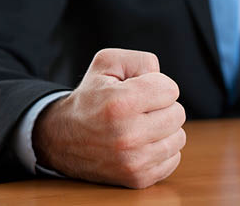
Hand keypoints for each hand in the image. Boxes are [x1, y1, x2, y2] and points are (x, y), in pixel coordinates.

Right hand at [33, 49, 185, 188]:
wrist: (61, 139)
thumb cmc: (90, 97)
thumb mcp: (107, 63)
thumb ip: (141, 61)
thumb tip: (163, 78)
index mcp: (121, 103)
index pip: (171, 90)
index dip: (158, 86)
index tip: (141, 91)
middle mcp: (128, 135)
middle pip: (178, 114)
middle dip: (162, 107)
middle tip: (141, 110)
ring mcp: (133, 161)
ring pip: (178, 138)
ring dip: (164, 130)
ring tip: (141, 126)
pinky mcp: (138, 178)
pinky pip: (173, 159)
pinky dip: (161, 150)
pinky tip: (142, 144)